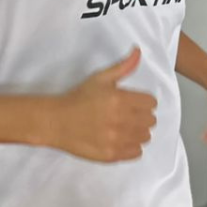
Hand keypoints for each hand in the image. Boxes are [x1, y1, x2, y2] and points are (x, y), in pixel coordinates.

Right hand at [51, 47, 156, 161]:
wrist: (56, 122)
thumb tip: (138, 51)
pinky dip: (132, 146)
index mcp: (120, 99)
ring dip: (138, 132)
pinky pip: (137, 152)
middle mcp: (120, 120)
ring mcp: (116, 139)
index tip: (135, 103)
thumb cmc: (78, 98)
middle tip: (129, 115)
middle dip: (142, 116)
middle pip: (150, 121)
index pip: (151, 103)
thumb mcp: (100, 78)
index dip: (144, 102)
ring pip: (145, 137)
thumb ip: (123, 67)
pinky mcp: (111, 155)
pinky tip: (121, 139)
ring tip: (125, 128)